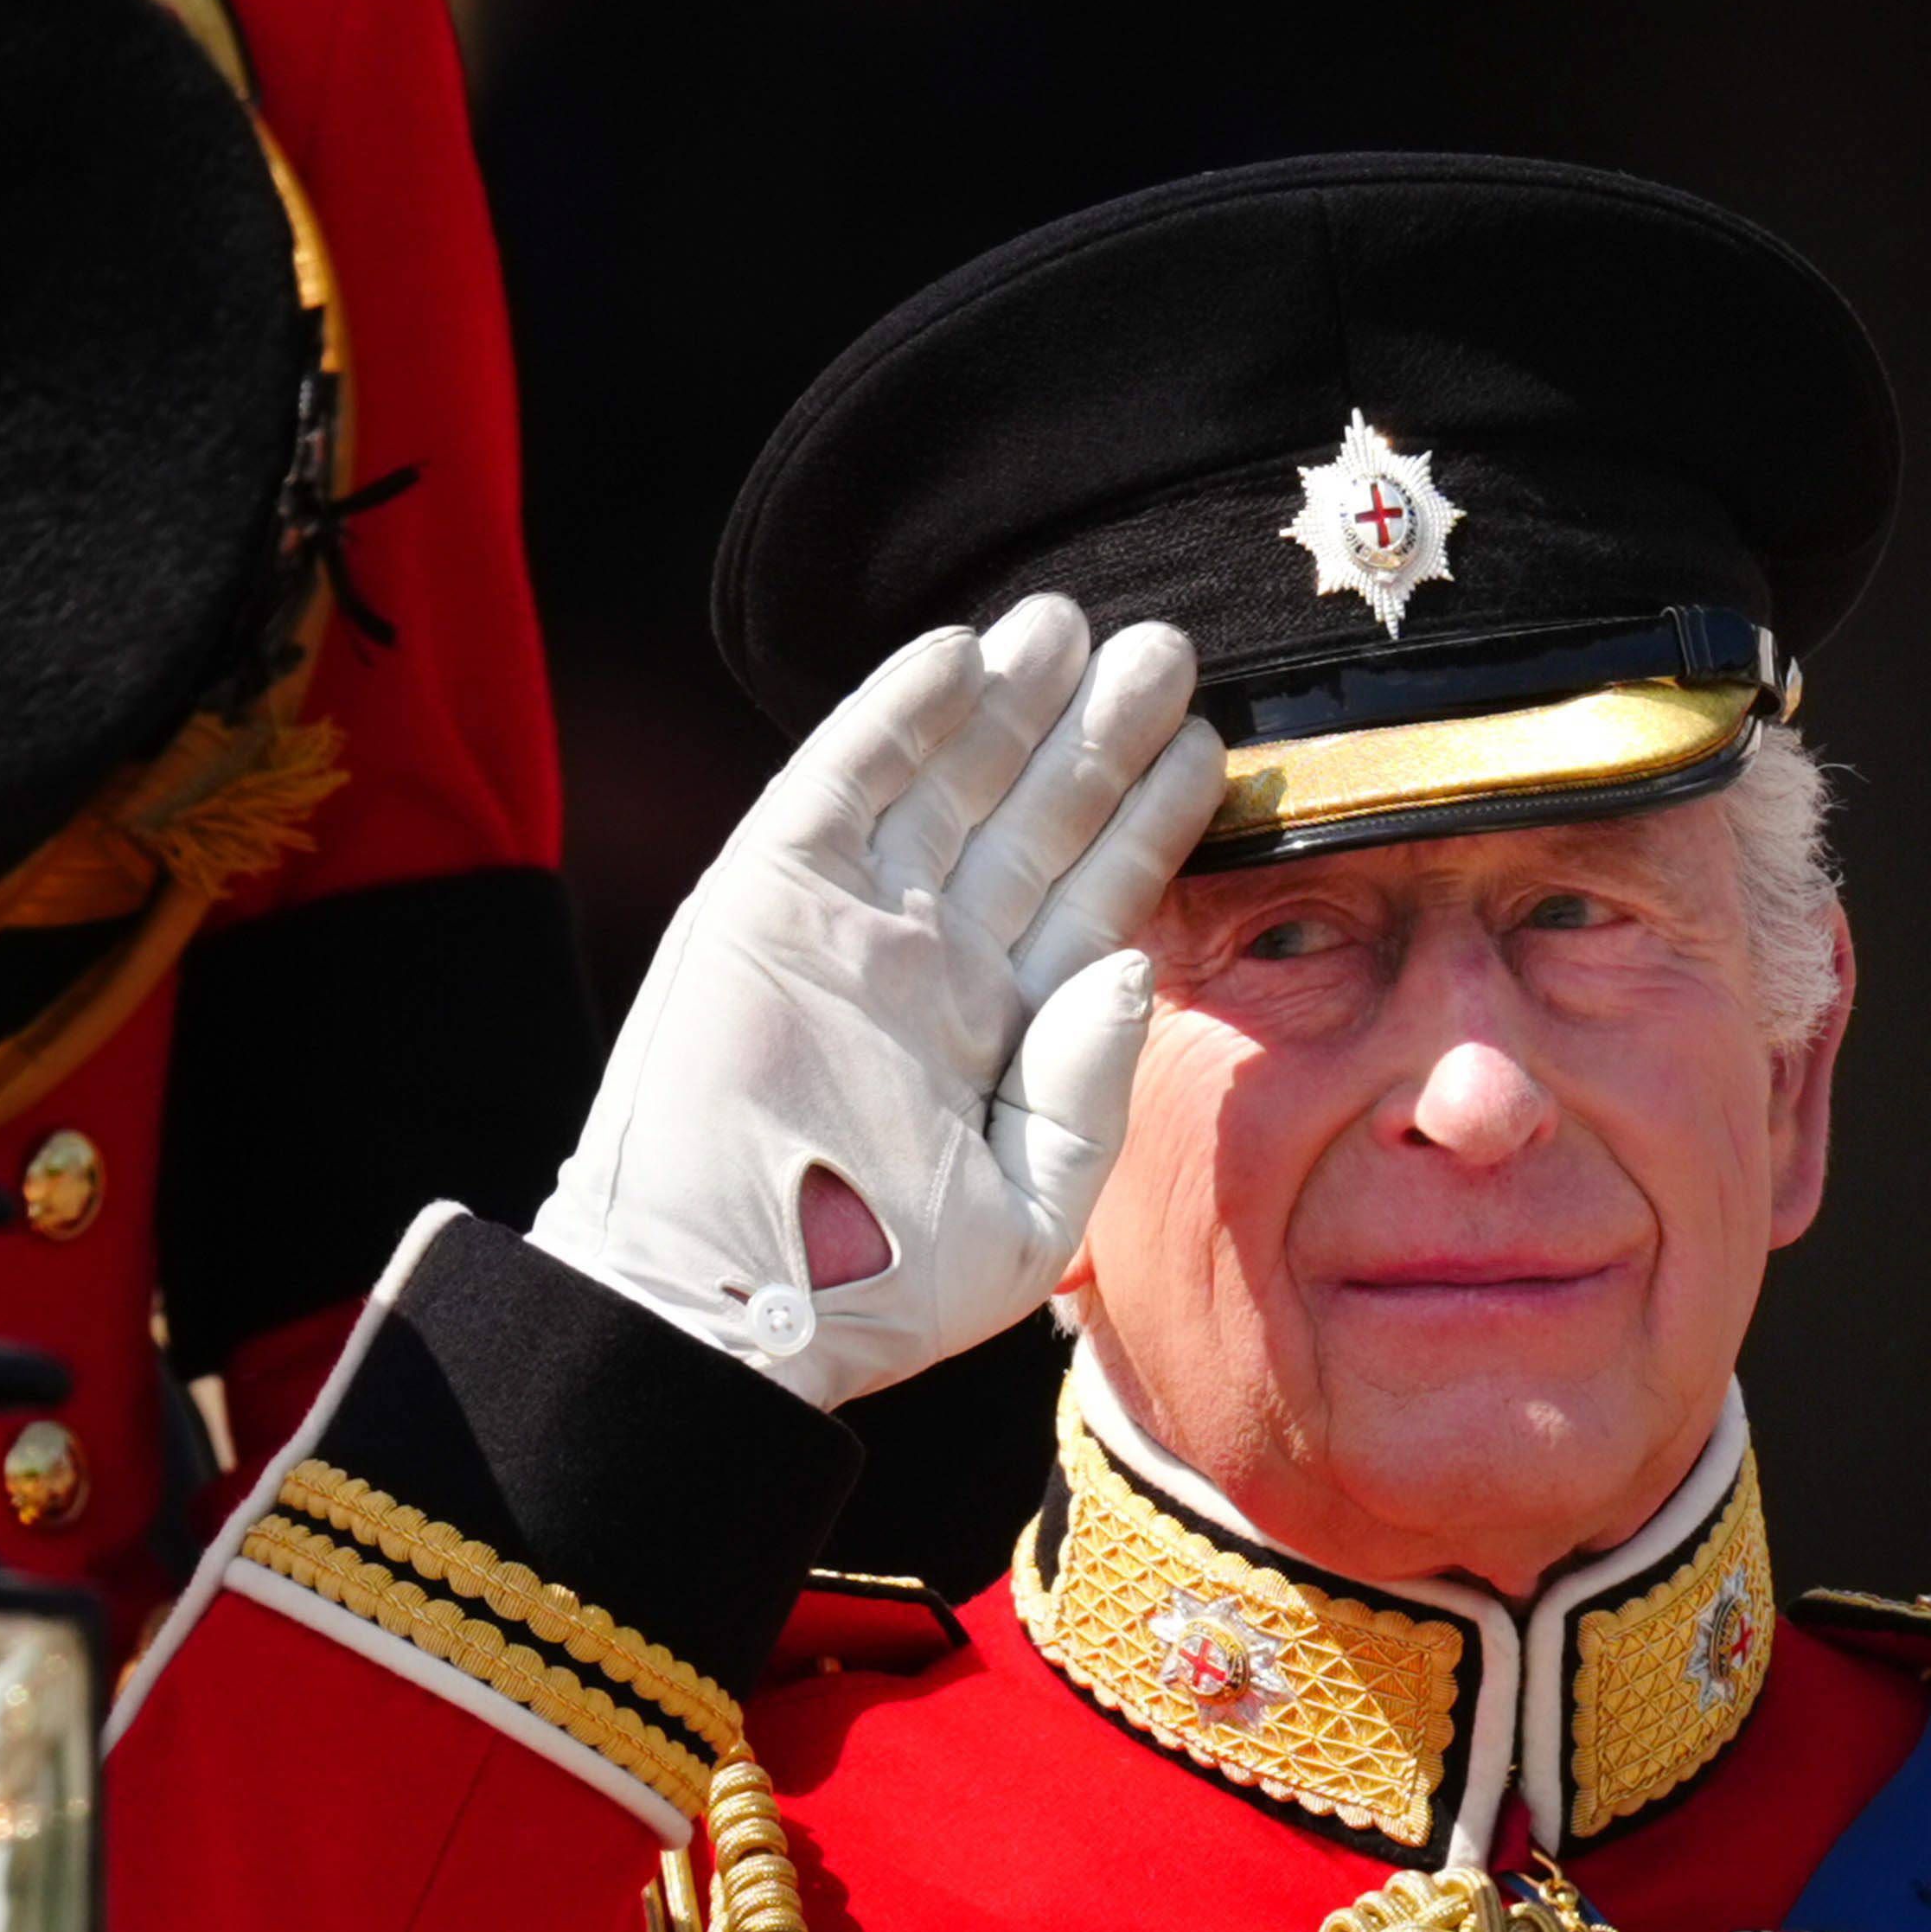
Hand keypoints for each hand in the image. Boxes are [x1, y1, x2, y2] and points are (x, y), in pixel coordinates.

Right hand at [531, 597, 1223, 1409]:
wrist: (722, 1306)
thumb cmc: (873, 1292)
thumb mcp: (1028, 1218)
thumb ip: (1083, 1095)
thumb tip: (1129, 967)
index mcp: (997, 1031)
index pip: (1090, 899)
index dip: (1146, 821)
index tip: (1208, 746)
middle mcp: (930, 962)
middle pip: (1031, 823)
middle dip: (1095, 737)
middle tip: (1166, 649)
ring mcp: (849, 924)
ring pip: (947, 784)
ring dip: (1008, 703)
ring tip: (1078, 625)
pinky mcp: (766, 898)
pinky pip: (839, 785)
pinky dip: (896, 719)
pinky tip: (962, 655)